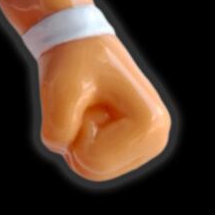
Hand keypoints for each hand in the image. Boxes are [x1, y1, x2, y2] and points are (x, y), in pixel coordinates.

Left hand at [38, 34, 170, 180]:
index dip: (75, 132)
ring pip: (91, 171)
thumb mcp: (59, 88)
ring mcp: (146, 145)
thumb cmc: (74, 61)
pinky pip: (91, 163)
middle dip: (74, 140)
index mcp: (152, 125)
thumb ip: (57, 127)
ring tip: (86, 108)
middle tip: (82, 105)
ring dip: (75, 140)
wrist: (78, 42)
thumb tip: (61, 147)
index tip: (86, 100)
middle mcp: (157, 139)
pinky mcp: (133, 147)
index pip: (95, 161)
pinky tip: (89, 113)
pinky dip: (78, 140)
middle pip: (95, 172)